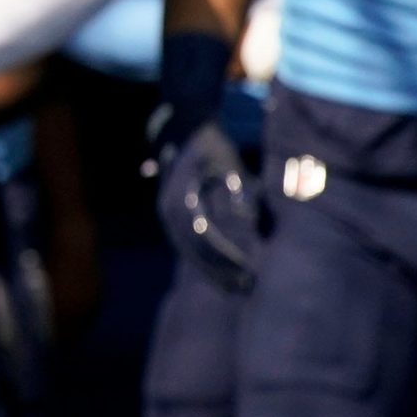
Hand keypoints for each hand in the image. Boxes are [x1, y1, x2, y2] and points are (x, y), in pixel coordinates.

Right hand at [155, 119, 264, 292]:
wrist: (189, 129)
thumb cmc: (213, 145)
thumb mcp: (227, 162)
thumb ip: (235, 189)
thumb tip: (246, 218)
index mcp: (181, 198)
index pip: (204, 235)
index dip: (225, 254)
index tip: (247, 267)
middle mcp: (169, 211)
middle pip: (195, 249)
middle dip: (220, 270)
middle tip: (245, 287)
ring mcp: (169, 216)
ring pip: (190, 251)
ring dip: (213, 270)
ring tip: (237, 287)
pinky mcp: (174, 219)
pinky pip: (189, 245)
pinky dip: (207, 260)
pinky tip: (225, 274)